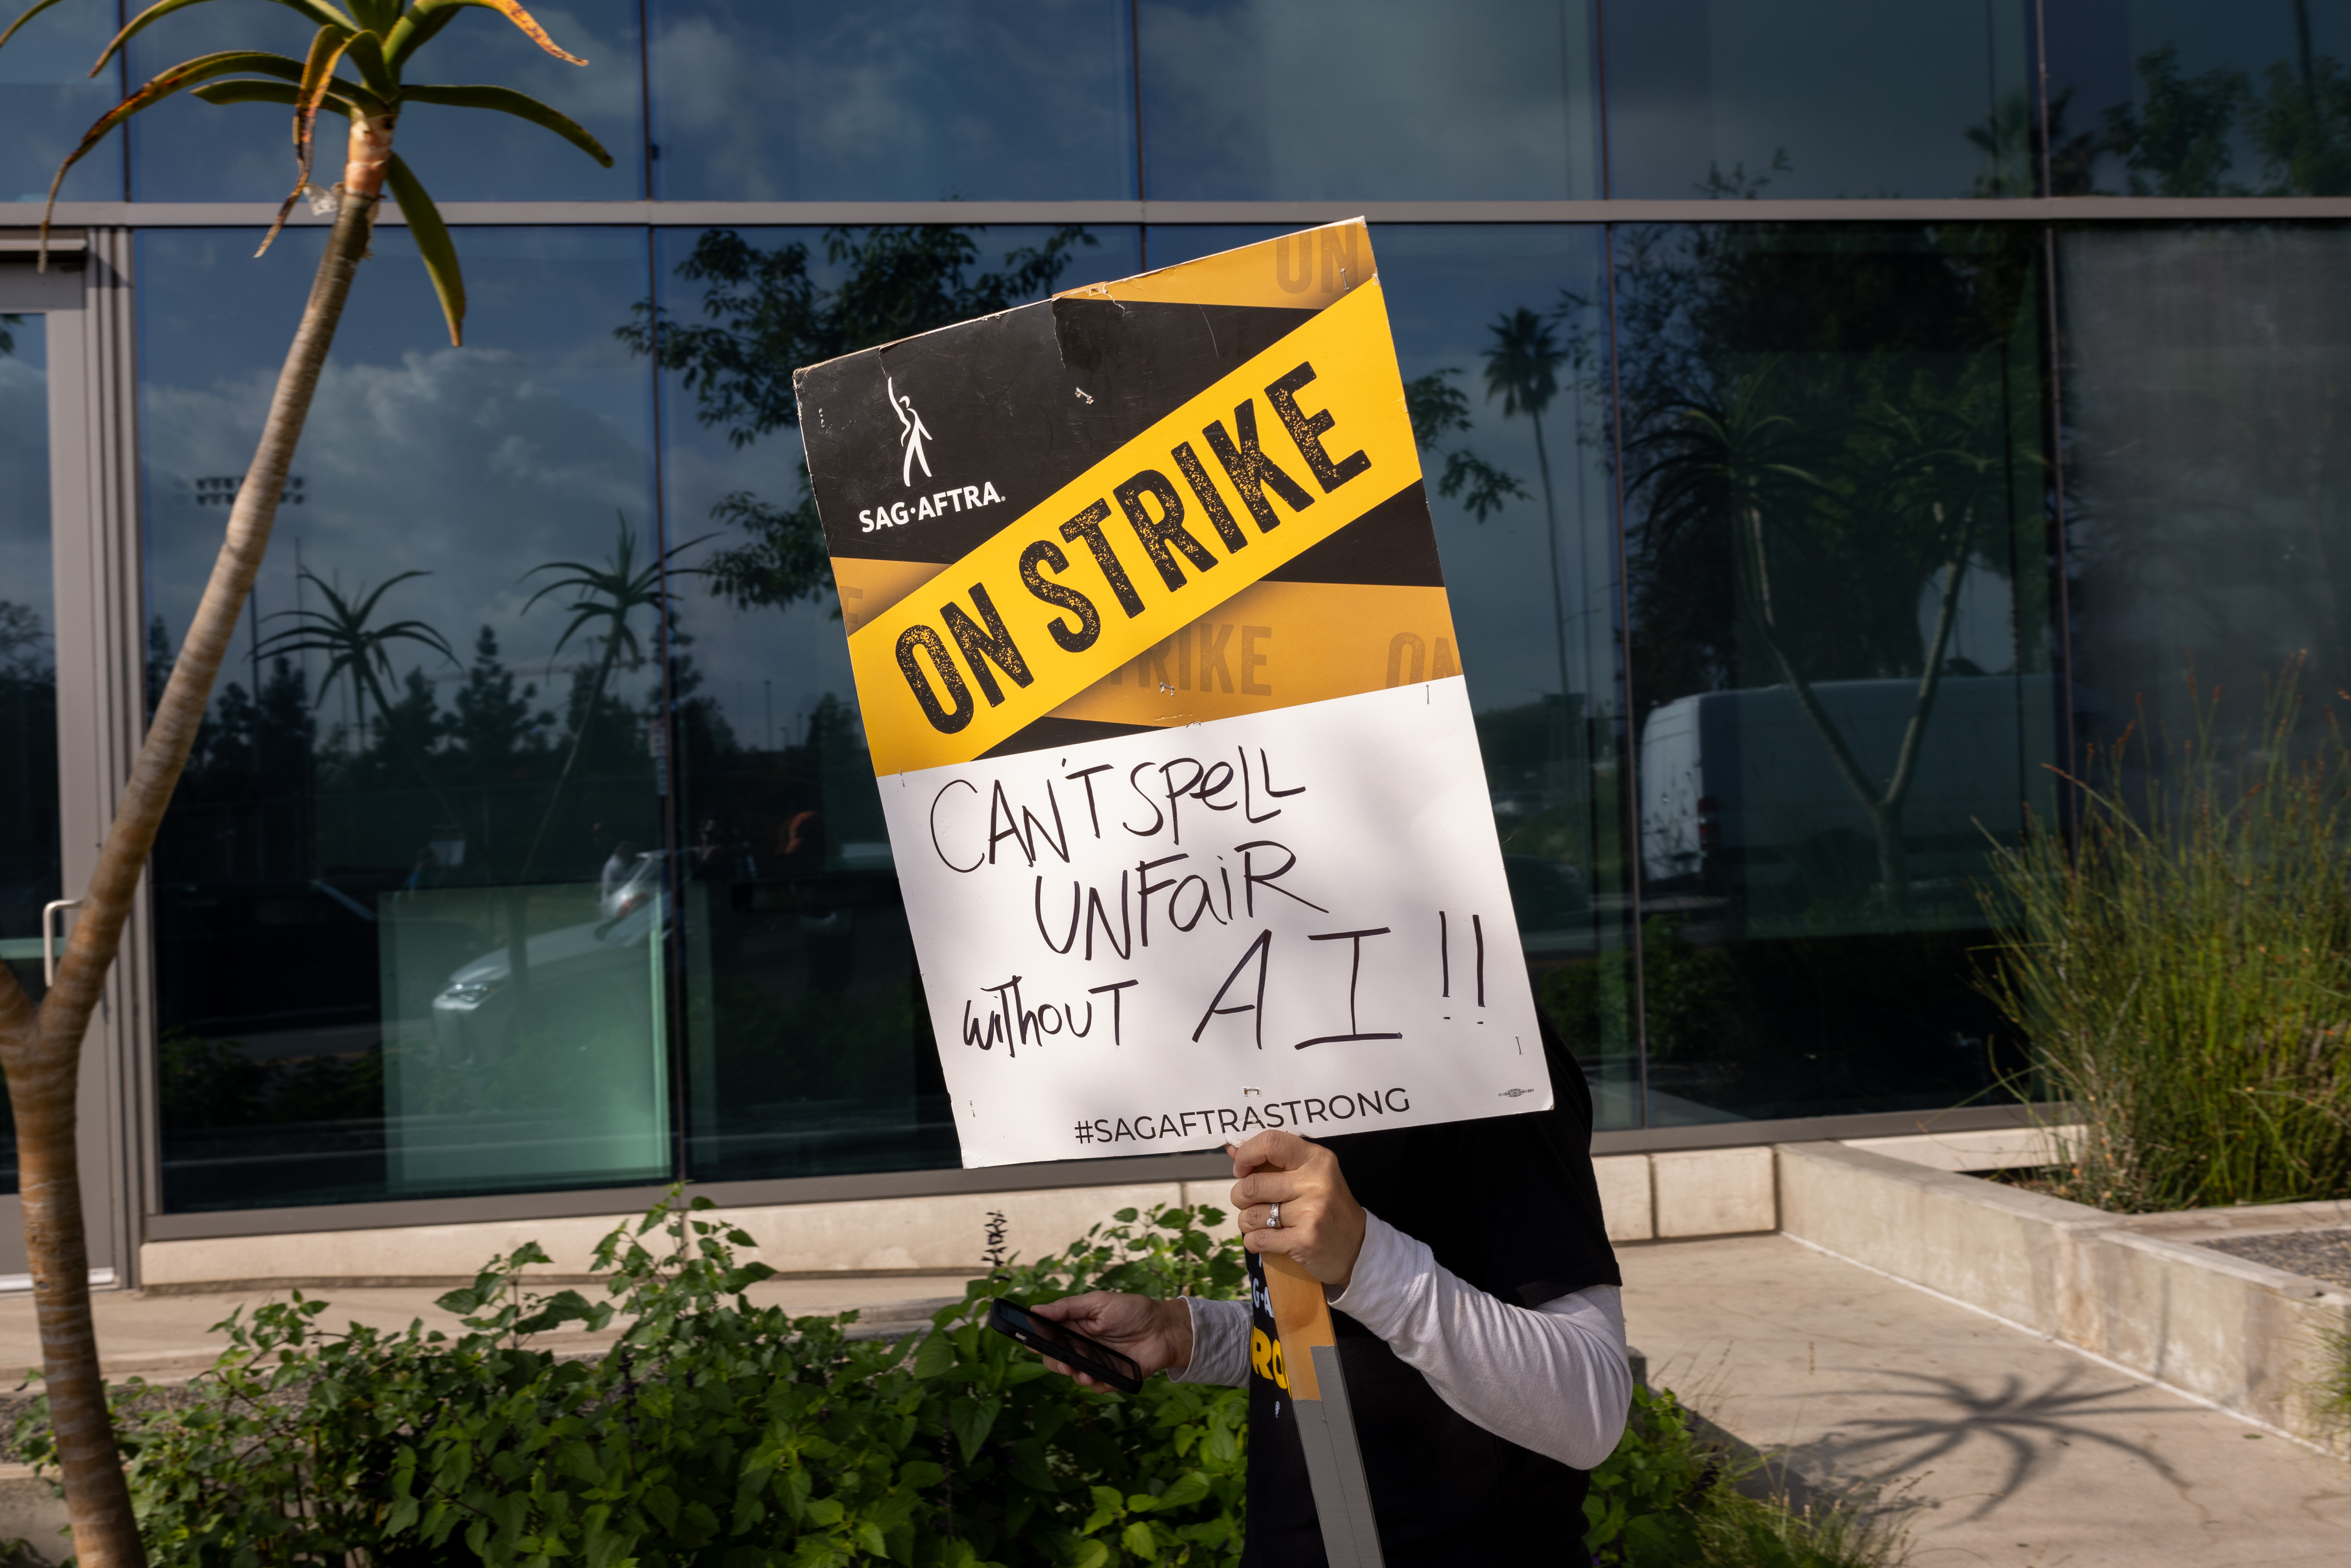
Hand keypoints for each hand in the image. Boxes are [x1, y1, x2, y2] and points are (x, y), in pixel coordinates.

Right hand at [1027, 1291, 1192, 1387]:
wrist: (1164, 1330)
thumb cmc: (1132, 1310)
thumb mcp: (1098, 1303)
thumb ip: (1068, 1307)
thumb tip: (1036, 1310)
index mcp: (1075, 1325)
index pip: (1048, 1335)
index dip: (1037, 1340)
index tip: (1033, 1344)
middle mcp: (1082, 1345)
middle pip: (1056, 1359)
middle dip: (1056, 1363)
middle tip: (1066, 1363)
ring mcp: (1095, 1362)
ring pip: (1074, 1376)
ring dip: (1077, 1375)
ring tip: (1087, 1371)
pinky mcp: (1110, 1377)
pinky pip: (1097, 1386)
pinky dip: (1099, 1383)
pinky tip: (1106, 1377)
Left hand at [1229, 1130, 1366, 1289]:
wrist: (1357, 1248)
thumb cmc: (1325, 1207)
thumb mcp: (1308, 1175)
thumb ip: (1271, 1161)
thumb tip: (1232, 1148)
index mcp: (1316, 1159)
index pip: (1271, 1142)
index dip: (1247, 1154)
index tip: (1241, 1169)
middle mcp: (1315, 1182)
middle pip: (1252, 1185)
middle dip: (1240, 1197)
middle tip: (1249, 1203)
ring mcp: (1311, 1212)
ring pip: (1250, 1215)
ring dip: (1247, 1222)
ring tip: (1262, 1223)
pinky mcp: (1305, 1240)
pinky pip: (1257, 1239)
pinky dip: (1253, 1242)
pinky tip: (1265, 1240)